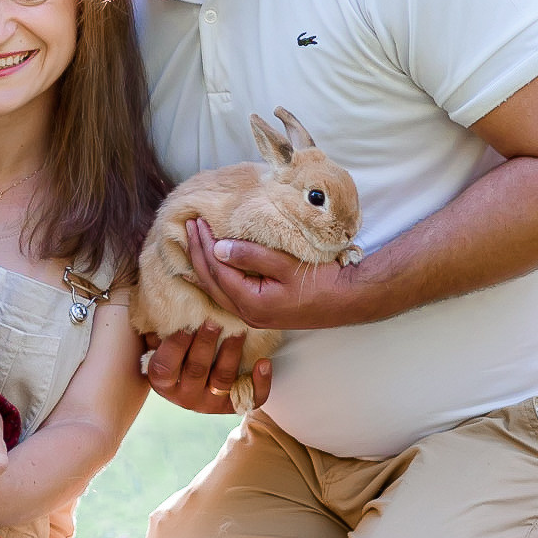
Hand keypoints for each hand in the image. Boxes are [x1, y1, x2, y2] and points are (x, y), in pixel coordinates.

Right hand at [142, 322, 269, 414]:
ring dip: (232, 354)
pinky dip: (260, 382)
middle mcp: (185, 397)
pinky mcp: (234, 405)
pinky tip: (263, 362)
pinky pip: (250, 398)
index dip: (175, 346)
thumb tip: (161, 301)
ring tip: (240, 332)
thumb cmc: (181, 352)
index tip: (186, 325)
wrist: (202, 379)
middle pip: (195, 371)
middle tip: (215, 321)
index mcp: (164, 382)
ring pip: (223, 380)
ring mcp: (211, 403)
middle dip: (206, 344)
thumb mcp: (164, 343)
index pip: (164, 367)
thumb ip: (161, 329)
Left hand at [181, 215, 358, 331]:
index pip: (216, 271)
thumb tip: (217, 248)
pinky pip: (229, 293)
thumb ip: (250, 255)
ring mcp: (255, 315)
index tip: (196, 222)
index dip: (203, 246)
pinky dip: (217, 276)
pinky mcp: (262, 311)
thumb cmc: (322, 281)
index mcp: (251, 303)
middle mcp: (248, 314)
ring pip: (218, 290)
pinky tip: (214, 264)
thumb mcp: (286, 264)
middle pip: (211, 282)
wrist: (348, 300)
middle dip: (197, 254)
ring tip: (195, 242)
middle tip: (188, 228)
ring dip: (204, 265)